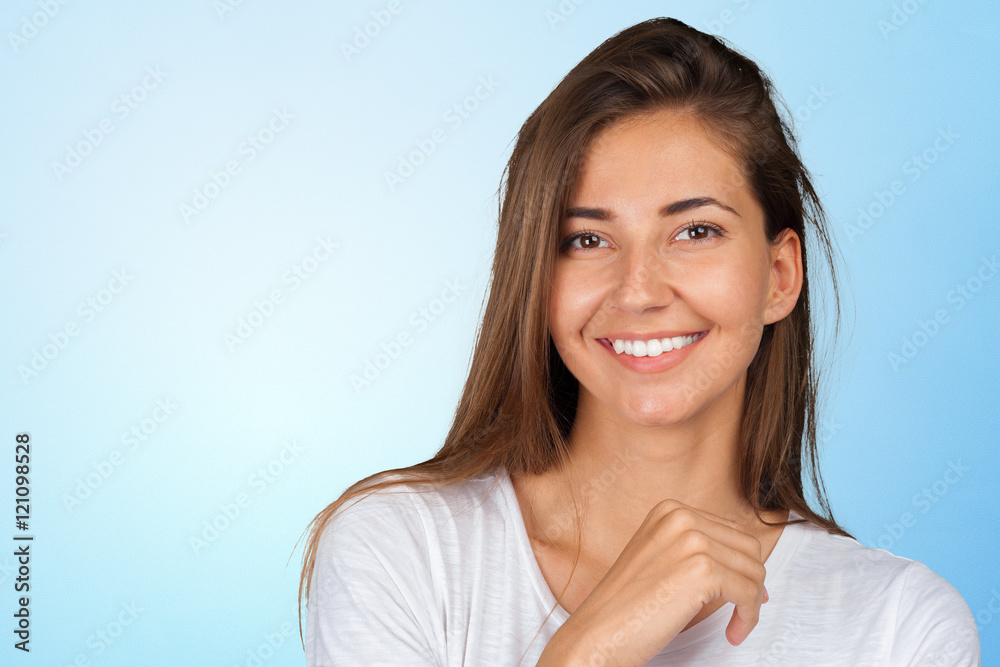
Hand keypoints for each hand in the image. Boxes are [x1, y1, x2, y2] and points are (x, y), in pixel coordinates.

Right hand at [537, 499, 768, 665]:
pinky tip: (732, 633)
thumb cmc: (627, 605)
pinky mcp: (703, 570)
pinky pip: (749, 593)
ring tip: (735, 624)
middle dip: (751, 582)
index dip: (741, 565)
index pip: (732, 530)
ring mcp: (692, 541)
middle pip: (749, 548)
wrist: (598, 631)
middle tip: (741, 610)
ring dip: (751, 603)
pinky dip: (748, 618)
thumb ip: (698, 550)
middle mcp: (681, 518)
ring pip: (754, 570)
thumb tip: (748, 559)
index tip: (741, 591)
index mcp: (670, 511)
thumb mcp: (663, 560)